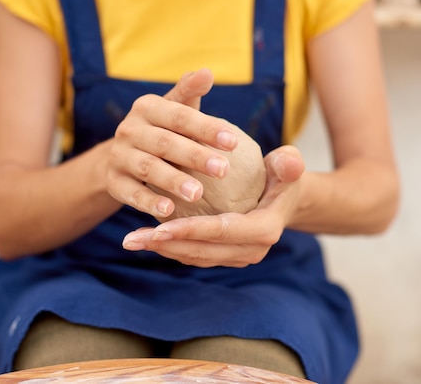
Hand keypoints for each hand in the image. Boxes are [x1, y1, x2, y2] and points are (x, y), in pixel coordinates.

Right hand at [107, 69, 239, 218]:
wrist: (121, 156)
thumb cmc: (161, 129)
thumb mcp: (173, 109)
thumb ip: (189, 93)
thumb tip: (207, 72)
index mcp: (147, 107)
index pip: (180, 116)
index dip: (207, 128)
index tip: (234, 142)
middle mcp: (129, 129)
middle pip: (165, 143)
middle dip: (195, 156)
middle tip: (223, 170)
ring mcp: (119, 156)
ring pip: (148, 168)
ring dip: (173, 181)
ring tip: (197, 194)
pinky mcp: (113, 181)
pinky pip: (130, 193)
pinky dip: (148, 202)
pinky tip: (169, 211)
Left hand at [122, 145, 305, 267]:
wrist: (285, 200)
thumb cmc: (282, 176)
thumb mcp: (288, 165)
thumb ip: (289, 163)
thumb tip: (288, 162)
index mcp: (264, 230)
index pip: (222, 231)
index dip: (190, 230)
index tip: (158, 227)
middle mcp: (251, 251)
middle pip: (202, 250)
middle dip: (165, 245)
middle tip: (131, 238)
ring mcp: (238, 257)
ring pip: (194, 257)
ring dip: (162, 250)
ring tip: (131, 240)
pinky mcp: (226, 257)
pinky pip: (195, 255)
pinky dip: (171, 248)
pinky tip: (147, 238)